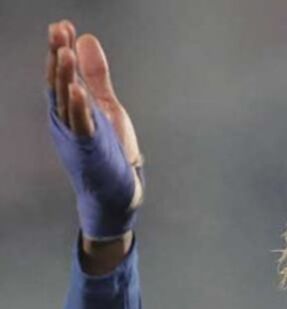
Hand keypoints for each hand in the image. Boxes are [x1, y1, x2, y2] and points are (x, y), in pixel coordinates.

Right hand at [46, 19, 142, 246]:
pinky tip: (77, 89)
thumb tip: (85, 39)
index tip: (62, 25)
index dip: (60, 50)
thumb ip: (95, 75)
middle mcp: (66, 120)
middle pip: (58, 83)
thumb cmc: (110, 149)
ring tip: (65, 51)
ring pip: (65, 102)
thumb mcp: (104, 104)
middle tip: (57, 30)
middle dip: (58, 56)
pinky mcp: (88, 149)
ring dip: (64, 77)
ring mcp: (75, 135)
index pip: (61, 74)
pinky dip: (79, 107)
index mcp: (68, 108)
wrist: (115, 192)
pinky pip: (81, 126)